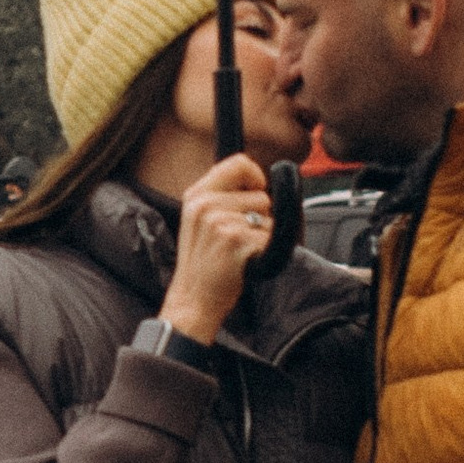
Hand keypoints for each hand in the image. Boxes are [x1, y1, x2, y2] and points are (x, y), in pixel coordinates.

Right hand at [160, 155, 274, 345]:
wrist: (193, 300)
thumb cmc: (203, 263)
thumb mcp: (199, 221)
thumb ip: (222, 196)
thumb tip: (259, 181)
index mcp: (196, 195)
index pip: (239, 162)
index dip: (256, 177)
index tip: (256, 192)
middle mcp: (205, 205)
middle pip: (260, 194)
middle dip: (259, 216)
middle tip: (237, 238)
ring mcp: (220, 222)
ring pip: (267, 218)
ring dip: (261, 236)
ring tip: (238, 251)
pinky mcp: (235, 241)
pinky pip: (269, 238)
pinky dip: (263, 252)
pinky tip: (243, 262)